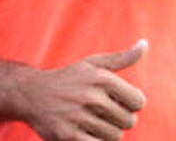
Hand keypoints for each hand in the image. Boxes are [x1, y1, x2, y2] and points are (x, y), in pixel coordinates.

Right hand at [20, 39, 147, 140]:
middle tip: (105, 115)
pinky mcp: (68, 136)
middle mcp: (92, 97)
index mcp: (102, 79)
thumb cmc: (69, 78)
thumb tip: (145, 44)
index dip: (132, 105)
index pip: (138, 102)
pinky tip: (89, 134)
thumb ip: (123, 58)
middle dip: (120, 121)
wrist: (30, 94)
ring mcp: (79, 117)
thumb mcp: (94, 64)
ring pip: (115, 137)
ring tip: (95, 124)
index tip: (119, 103)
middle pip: (128, 122)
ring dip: (108, 133)